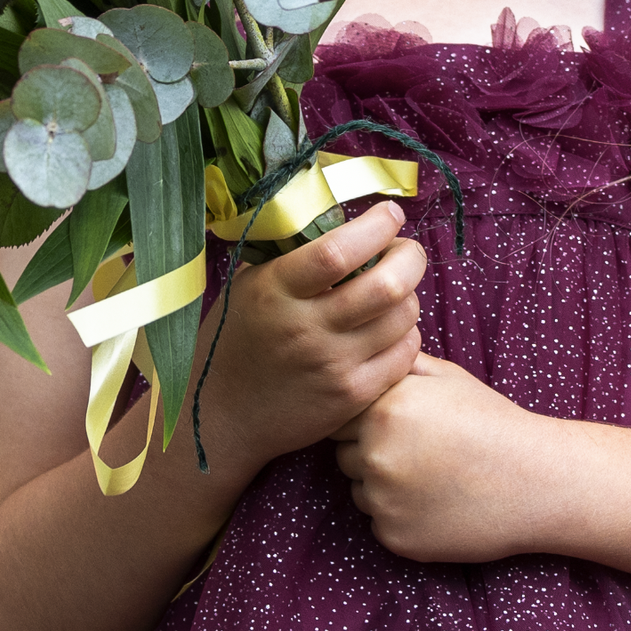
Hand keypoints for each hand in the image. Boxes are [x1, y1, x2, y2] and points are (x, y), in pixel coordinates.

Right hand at [193, 202, 426, 471]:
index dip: (376, 226)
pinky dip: (407, 333)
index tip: (390, 214)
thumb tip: (336, 216)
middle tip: (404, 250)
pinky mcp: (352, 396)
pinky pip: (405, 355)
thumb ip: (287, 253)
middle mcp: (307, 328)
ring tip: (394, 291)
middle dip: (410, 256)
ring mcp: (333, 366)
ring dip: (408, 295)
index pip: (338, 251)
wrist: (221, 416)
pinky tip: (390, 329)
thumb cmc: (234, 340)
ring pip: (403, 317)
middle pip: (387, 285)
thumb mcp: (247, 286)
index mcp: (275, 290)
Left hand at [330, 352, 549, 563]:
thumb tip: (368, 353)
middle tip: (423, 453)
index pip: (341, 416)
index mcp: (385, 408)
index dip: (367, 420)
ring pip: (360, 491)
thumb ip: (401, 365)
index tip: (402, 425)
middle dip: (372, 453)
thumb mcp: (449, 378)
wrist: (537, 482)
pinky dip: (401, 517)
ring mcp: (383, 499)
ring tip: (433, 478)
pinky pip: (380, 523)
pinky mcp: (394, 537)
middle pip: (346, 455)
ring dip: (383, 487)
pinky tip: (438, 506)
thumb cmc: (492, 423)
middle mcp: (375, 453)